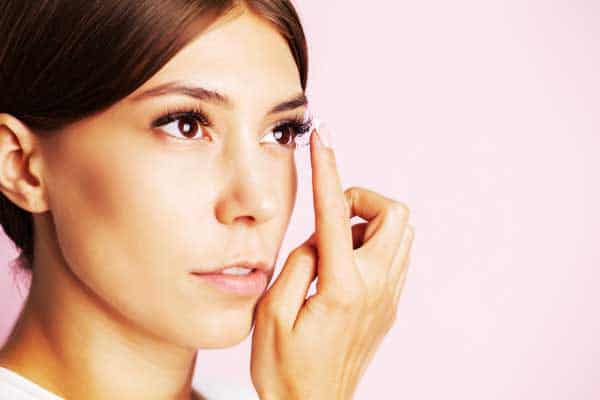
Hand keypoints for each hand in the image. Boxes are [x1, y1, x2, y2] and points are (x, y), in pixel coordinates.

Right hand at [250, 123, 414, 399]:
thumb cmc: (285, 369)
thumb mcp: (272, 313)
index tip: (323, 139)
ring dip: (368, 223)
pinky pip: (394, 256)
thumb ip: (299, 263)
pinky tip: (342, 264)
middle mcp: (375, 288)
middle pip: (395, 215)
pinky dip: (372, 244)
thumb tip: (320, 237)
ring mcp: (387, 298)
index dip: (327, 168)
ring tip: (333, 244)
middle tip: (331, 216)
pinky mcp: (388, 307)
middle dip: (362, 200)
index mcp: (342, 287)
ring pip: (400, 234)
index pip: (335, 213)